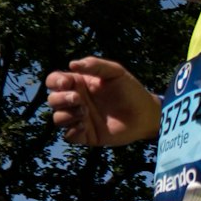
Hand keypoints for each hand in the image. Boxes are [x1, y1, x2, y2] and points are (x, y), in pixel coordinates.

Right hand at [45, 57, 160, 145]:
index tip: (67, 83)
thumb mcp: (115, 72)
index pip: (54, 81)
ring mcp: (80, 119)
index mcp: (78, 84)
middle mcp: (76, 101)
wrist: (147, 114)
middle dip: (61, 99)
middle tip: (78, 99)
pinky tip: (85, 125)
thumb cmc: (131, 90)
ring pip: (57, 118)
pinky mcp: (88, 135)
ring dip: (66, 115)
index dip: (55, 82)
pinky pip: (69, 136)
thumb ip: (95, 65)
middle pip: (53, 100)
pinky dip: (72, 131)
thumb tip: (71, 65)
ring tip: (85, 112)